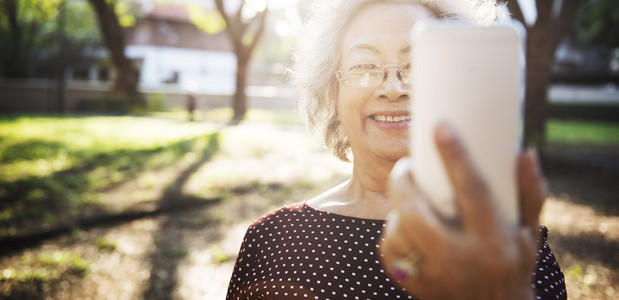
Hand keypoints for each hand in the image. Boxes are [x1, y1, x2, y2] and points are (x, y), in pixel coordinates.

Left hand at [380, 123, 545, 299]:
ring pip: (399, 231)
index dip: (455, 156)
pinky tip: (403, 227)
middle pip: (417, 213)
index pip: (473, 191)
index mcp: (494, 241)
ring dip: (398, 209)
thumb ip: (530, 193)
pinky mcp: (415, 286)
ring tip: (407, 199)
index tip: (440, 126)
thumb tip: (525, 153)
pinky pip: (390, 252)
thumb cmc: (512, 263)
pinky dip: (392, 233)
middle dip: (403, 182)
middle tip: (405, 167)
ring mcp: (435, 276)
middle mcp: (462, 259)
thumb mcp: (528, 232)